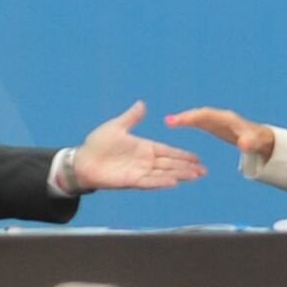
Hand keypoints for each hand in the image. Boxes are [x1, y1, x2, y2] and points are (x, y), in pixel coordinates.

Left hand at [69, 102, 204, 191]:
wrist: (82, 161)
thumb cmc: (97, 144)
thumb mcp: (117, 126)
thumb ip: (132, 117)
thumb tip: (142, 104)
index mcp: (144, 148)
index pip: (168, 151)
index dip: (183, 155)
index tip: (197, 158)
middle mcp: (145, 161)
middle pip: (171, 164)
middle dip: (187, 167)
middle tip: (204, 171)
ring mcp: (139, 172)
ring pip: (164, 174)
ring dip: (180, 175)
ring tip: (195, 176)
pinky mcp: (132, 181)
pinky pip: (150, 182)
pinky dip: (162, 182)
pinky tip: (175, 182)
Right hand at [164, 106, 275, 162]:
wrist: (260, 138)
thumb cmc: (258, 140)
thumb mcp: (255, 142)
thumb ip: (249, 142)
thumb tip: (244, 145)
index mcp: (228, 119)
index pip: (209, 116)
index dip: (195, 117)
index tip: (182, 120)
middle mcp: (220, 117)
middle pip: (200, 114)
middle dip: (186, 116)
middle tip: (169, 121)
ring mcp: (216, 120)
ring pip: (198, 116)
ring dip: (184, 118)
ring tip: (168, 121)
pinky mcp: (214, 125)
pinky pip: (198, 121)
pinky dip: (187, 121)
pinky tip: (175, 124)